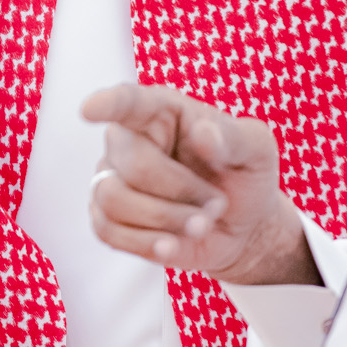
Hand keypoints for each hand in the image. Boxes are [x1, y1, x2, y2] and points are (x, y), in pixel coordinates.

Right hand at [82, 83, 318, 286]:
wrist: (241, 225)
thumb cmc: (245, 176)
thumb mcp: (256, 150)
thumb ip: (234, 138)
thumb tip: (203, 134)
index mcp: (162, 111)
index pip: (129, 102)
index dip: (108, 104)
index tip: (90, 109)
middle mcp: (128, 140)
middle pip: (133, 166)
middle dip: (180, 192)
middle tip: (216, 203)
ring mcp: (112, 178)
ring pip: (114, 200)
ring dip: (166, 220)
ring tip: (201, 224)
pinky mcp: (107, 217)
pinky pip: (108, 232)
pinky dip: (147, 243)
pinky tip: (173, 244)